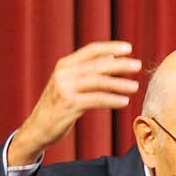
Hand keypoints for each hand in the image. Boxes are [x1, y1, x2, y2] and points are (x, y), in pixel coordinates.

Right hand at [7, 41, 140, 165]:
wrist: (37, 128)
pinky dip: (112, 100)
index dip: (110, 47)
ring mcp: (65, 88)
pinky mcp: (68, 104)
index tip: (128, 48)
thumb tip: (111, 58)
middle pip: (97, 65)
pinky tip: (124, 102)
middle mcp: (64, 73)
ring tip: (135, 86)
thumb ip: (87, 71)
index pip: (91, 50)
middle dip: (120, 65)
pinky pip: (96, 99)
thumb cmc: (57, 106)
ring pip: (99, 82)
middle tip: (138, 65)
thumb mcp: (69, 84)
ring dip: (119, 84)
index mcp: (64, 65)